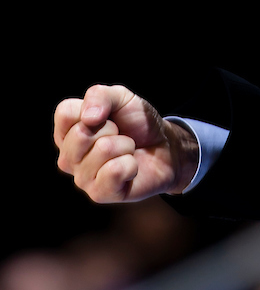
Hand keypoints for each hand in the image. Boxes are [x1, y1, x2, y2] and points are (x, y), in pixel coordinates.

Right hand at [54, 85, 198, 202]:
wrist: (165, 147)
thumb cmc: (138, 123)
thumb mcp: (121, 97)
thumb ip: (99, 95)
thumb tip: (88, 118)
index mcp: (68, 131)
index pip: (65, 113)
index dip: (95, 108)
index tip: (108, 115)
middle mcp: (69, 157)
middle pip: (81, 133)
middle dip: (113, 128)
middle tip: (120, 134)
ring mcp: (82, 178)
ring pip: (103, 150)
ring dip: (125, 146)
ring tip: (127, 150)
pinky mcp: (99, 194)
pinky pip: (114, 171)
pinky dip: (131, 164)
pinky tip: (130, 167)